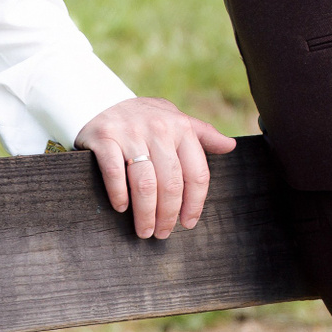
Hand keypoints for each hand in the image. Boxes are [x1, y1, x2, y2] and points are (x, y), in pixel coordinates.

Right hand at [75, 97, 238, 239]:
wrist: (101, 99)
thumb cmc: (145, 117)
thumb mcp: (175, 120)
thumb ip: (202, 134)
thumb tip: (230, 146)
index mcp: (181, 127)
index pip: (196, 173)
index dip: (195, 203)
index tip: (188, 223)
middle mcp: (158, 129)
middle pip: (171, 183)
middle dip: (168, 214)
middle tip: (163, 233)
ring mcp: (130, 133)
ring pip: (145, 183)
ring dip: (145, 213)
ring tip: (144, 230)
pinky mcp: (104, 138)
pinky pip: (114, 173)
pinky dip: (119, 195)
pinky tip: (122, 208)